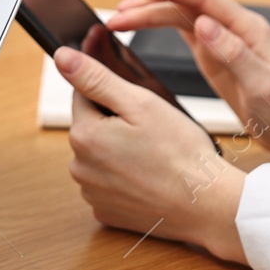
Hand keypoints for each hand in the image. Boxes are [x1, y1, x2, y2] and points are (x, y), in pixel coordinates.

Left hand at [57, 47, 245, 262]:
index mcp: (84, 136)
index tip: (135, 102)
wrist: (206, 205)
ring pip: (99, 156)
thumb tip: (62, 57)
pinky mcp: (105, 212)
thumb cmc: (180, 152)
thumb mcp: (140, 103)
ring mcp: (91, 193)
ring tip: (153, 156)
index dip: (111, 93)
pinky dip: (124, 178)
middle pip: (91, 128)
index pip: (82, 97)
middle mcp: (79, 167)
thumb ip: (96, 78)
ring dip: (118, 151)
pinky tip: (148, 177)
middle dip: (115, 123)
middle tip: (152, 131)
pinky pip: (108, 184)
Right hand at [107, 0, 269, 162]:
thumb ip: (234, 53)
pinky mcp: (216, 56)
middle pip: (185, 5)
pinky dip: (160, 27)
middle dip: (150, 5)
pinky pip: (183, 32)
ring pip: (181, 16)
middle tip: (117, 14)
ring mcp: (224, 41)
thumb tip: (203, 25)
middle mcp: (234, 29)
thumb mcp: (264, 85)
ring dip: (150, 14)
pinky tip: (141, 29)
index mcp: (248, 29)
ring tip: (120, 19)